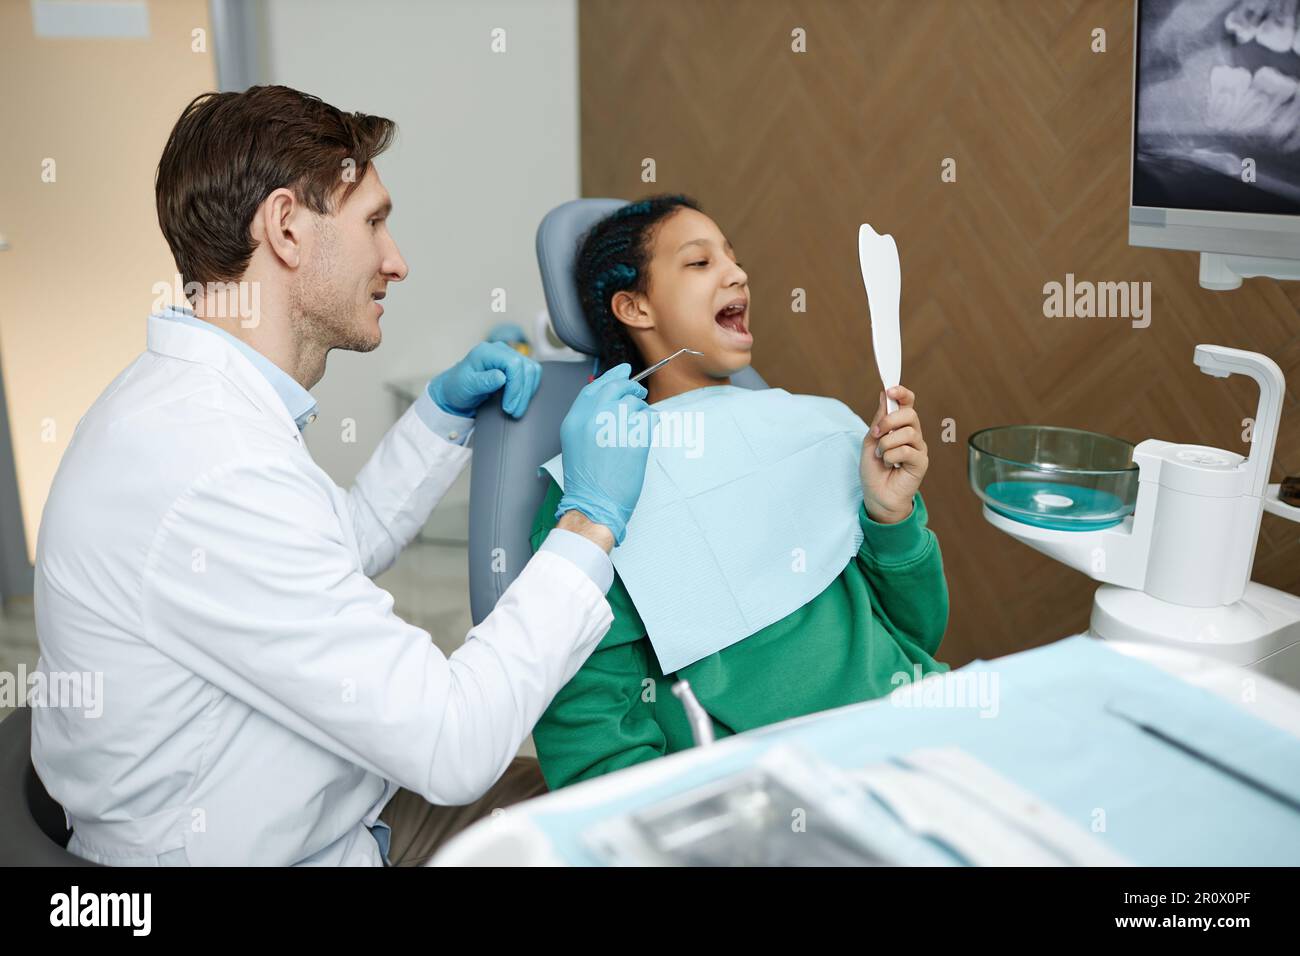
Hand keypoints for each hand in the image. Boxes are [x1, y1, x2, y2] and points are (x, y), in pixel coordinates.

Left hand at [430, 341, 541, 417]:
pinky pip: (532, 374)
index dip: (515, 387)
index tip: (508, 405)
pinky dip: (529, 388)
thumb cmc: (458, 387)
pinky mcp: (515, 367)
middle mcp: (501, 350)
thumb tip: (501, 377)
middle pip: (526, 367)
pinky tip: (520, 399)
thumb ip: (483, 381)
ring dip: (528, 392)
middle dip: (523, 393)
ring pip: (533, 370)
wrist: (455, 390)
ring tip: (517, 408)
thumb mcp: (466, 385)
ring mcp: (509, 357)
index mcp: (487, 352)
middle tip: (513, 411)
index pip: (514, 364)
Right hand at [556, 363, 654, 545]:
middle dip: (631, 387)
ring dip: (641, 411)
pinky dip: (651, 423)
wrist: (593, 506)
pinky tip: (646, 433)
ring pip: (635, 403)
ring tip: (638, 428)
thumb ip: (588, 420)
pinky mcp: (634, 439)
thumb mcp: (576, 444)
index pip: (594, 388)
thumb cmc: (586, 481)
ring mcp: (614, 428)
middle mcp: (592, 419)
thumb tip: (610, 401)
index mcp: (574, 421)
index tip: (623, 371)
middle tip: (639, 393)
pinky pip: (649, 418)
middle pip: (617, 388)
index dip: (611, 377)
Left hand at [860, 385, 927, 522]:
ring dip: (887, 443)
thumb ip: (879, 419)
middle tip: (876, 433)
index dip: (902, 394)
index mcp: (900, 427)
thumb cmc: (874, 470)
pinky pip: (907, 450)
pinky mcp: (921, 462)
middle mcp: (913, 435)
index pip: (908, 404)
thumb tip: (884, 394)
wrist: (876, 495)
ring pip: (908, 432)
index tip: (890, 390)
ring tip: (881, 455)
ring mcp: (918, 448)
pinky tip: (889, 465)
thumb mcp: (871, 441)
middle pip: (910, 414)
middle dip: (889, 421)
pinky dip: (892, 456)